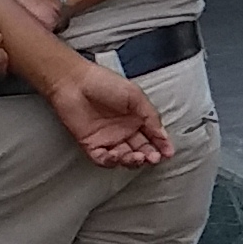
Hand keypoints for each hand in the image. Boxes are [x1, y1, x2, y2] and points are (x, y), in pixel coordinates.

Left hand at [43, 59, 175, 169]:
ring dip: (133, 161)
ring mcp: (108, 138)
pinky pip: (103, 159)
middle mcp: (123, 130)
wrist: (74, 82)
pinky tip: (117, 155)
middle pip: (141, 149)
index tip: (168, 152)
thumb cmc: (103, 83)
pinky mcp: (91, 144)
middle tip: (154, 158)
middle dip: (150, 156)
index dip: (162, 145)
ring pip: (124, 158)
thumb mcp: (136, 96)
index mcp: (136, 118)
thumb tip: (163, 134)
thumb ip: (151, 116)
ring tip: (138, 157)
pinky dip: (111, 161)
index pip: (153, 136)